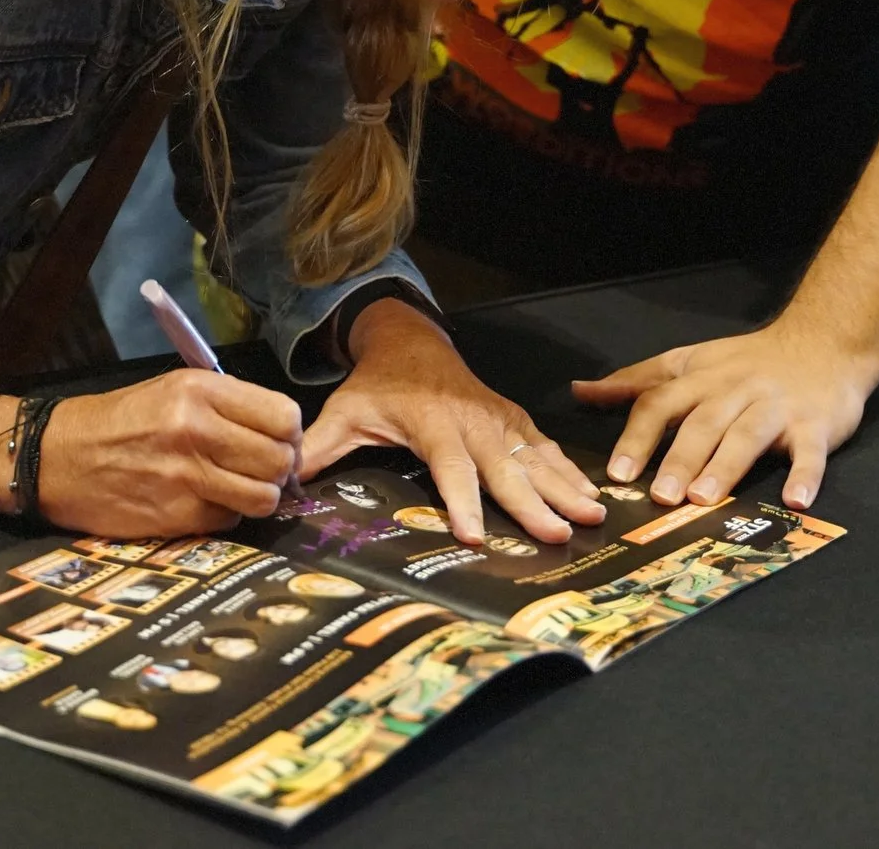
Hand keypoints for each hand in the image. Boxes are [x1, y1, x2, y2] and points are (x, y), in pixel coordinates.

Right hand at [23, 370, 302, 539]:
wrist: (56, 458)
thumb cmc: (119, 421)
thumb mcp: (173, 390)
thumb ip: (228, 407)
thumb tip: (282, 435)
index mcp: (200, 390)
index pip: (284, 415)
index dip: (289, 434)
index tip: (280, 442)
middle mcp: (198, 430)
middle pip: (280, 460)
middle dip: (279, 470)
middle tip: (260, 470)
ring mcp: (187, 477)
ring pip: (262, 498)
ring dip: (256, 497)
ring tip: (236, 489)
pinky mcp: (175, 517)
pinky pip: (229, 522)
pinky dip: (224, 516)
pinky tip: (202, 503)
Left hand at [302, 298, 605, 545]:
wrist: (412, 341)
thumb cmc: (377, 386)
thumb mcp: (344, 412)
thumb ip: (319, 448)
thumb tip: (282, 484)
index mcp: (432, 423)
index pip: (450, 468)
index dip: (461, 503)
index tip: (474, 537)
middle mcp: (473, 422)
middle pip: (504, 470)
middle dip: (533, 503)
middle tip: (560, 534)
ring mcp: (499, 420)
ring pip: (535, 458)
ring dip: (566, 488)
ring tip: (595, 516)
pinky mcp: (514, 420)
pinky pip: (546, 448)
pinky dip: (572, 470)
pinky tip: (596, 494)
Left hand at [571, 321, 878, 510]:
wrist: (822, 341)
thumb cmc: (748, 361)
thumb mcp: (689, 362)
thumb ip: (636, 381)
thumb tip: (580, 391)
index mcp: (701, 380)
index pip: (661, 403)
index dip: (638, 437)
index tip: (618, 473)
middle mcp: (735, 392)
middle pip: (702, 423)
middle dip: (679, 459)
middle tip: (660, 496)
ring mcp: (776, 408)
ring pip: (747, 436)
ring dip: (726, 467)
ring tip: (705, 499)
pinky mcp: (816, 425)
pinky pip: (810, 452)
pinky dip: (805, 476)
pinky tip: (796, 502)